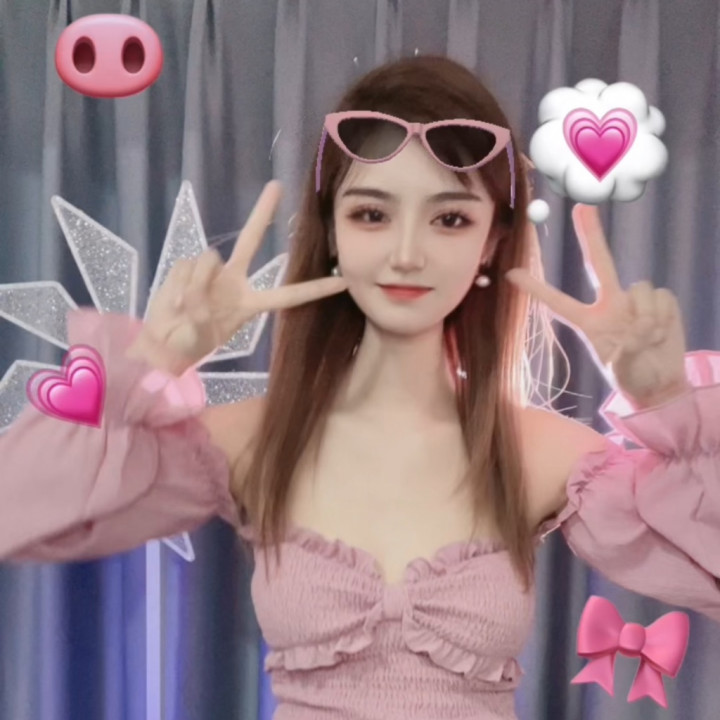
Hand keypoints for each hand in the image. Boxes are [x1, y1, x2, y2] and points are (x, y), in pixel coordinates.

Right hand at [136, 180, 347, 374]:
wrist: (160, 344)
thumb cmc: (189, 343)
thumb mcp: (202, 333)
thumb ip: (201, 303)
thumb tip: (198, 276)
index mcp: (249, 304)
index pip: (287, 296)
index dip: (314, 290)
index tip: (342, 282)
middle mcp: (234, 281)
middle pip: (250, 242)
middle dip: (262, 213)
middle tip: (276, 185)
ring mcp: (210, 272)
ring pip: (207, 260)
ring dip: (192, 284)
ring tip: (183, 308)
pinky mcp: (186, 267)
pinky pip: (184, 266)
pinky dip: (176, 285)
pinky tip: (173, 300)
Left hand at [504, 204, 689, 406]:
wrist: (662, 382)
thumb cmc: (633, 378)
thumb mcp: (620, 370)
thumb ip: (625, 352)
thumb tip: (638, 330)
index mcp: (589, 321)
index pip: (558, 302)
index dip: (536, 289)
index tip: (511, 274)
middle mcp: (610, 304)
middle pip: (598, 263)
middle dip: (590, 234)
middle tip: (580, 207)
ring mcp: (635, 300)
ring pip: (640, 288)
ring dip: (648, 317)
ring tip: (649, 339)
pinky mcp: (660, 300)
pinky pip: (661, 297)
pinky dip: (664, 317)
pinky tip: (662, 332)